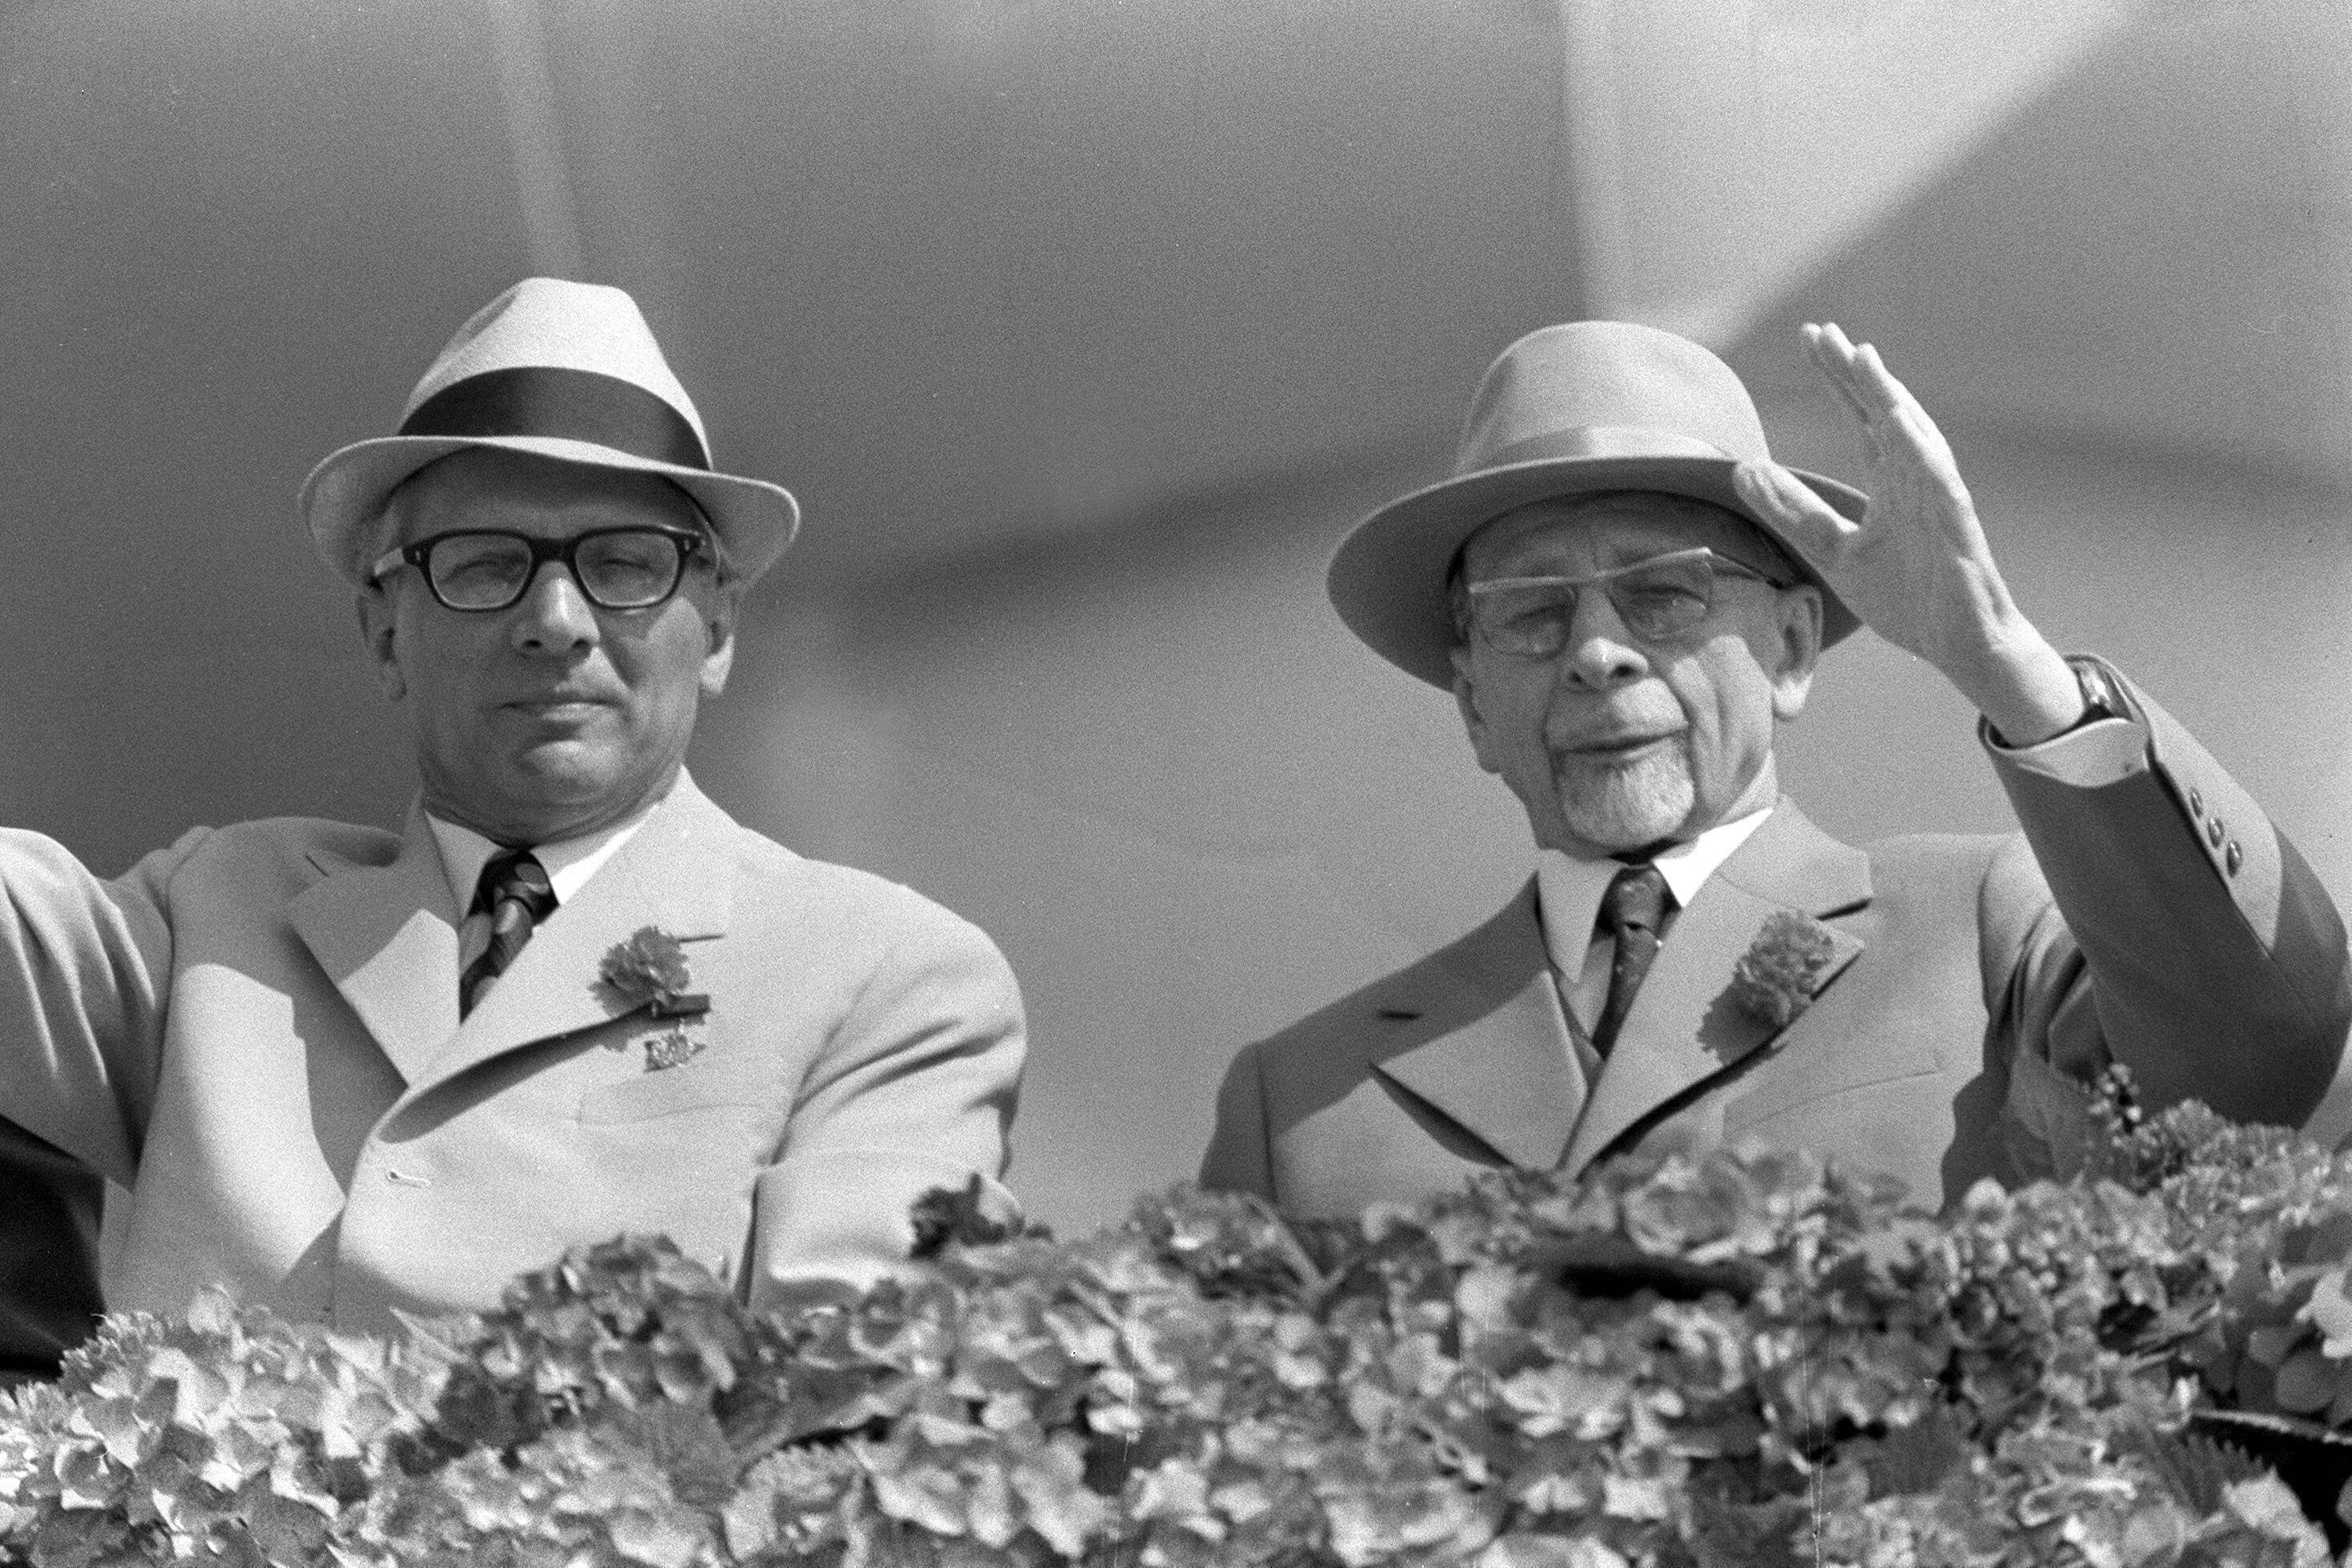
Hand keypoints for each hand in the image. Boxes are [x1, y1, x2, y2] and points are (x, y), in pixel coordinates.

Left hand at [1730, 322, 2083, 745]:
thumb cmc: (1905, 598)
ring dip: (1888, 396)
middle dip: (1854, 373)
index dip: (1838, 379)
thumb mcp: (1831, 552)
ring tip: (1861, 358)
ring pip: (1914, 435)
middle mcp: (1915, 480)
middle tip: (1821, 332)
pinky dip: (1919, 448)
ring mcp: (1938, 499)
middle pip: (1883, 414)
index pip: (1861, 418)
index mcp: (1891, 483)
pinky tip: (1899, 419)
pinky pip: (1939, 480)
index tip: (1809, 339)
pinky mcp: (1957, 525)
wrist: (1955, 646)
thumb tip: (1745, 472)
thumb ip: (1793, 513)